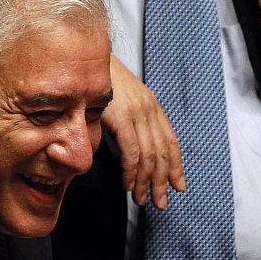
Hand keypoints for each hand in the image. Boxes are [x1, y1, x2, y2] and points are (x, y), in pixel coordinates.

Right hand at [103, 53, 184, 208]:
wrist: (82, 58)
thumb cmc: (95, 80)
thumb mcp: (119, 100)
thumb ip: (128, 121)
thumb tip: (131, 150)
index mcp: (151, 105)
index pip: (171, 141)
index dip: (176, 166)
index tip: (178, 185)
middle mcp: (148, 108)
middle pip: (163, 152)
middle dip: (163, 181)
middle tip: (160, 202)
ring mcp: (136, 112)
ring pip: (149, 156)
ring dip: (145, 182)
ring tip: (141, 198)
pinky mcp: (120, 116)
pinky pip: (131, 152)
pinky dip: (131, 171)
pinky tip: (128, 183)